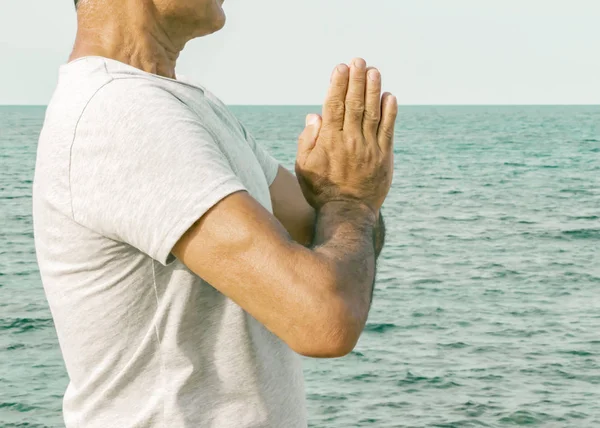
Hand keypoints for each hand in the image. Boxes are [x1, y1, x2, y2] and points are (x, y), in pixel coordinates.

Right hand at [295, 58, 397, 214]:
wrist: (347, 213)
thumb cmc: (320, 190)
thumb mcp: (304, 167)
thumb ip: (307, 140)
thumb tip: (315, 116)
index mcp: (329, 141)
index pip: (334, 105)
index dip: (337, 84)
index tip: (340, 68)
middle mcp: (350, 140)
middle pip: (354, 103)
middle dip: (357, 80)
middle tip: (359, 61)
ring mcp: (369, 148)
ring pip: (373, 112)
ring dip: (374, 89)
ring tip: (374, 71)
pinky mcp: (384, 156)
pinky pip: (388, 129)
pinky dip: (390, 112)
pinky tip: (389, 96)